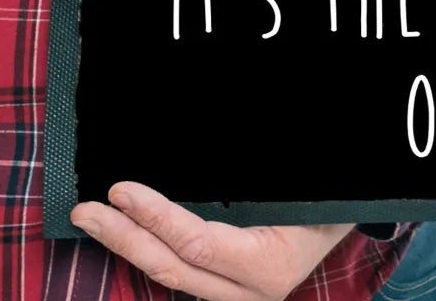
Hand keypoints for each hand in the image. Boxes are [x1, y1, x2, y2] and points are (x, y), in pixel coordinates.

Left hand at [72, 181, 352, 299]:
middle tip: (84, 209)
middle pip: (172, 269)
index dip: (156, 218)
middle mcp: (249, 293)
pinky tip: (123, 230)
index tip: (121, 189)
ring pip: (169, 277)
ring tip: (92, 218)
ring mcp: (237, 297)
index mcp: (269, 265)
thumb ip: (252, 181)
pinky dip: (148, 250)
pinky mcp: (226, 290)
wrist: (351, 218)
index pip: (197, 245)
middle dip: (123, 238)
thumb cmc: (328, 193)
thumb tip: (201, 148)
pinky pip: (179, 273)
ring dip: (127, 245)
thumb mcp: (297, 185)